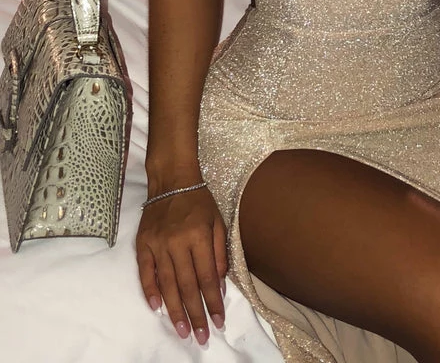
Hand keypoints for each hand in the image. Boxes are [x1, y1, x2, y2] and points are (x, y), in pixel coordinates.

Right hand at [136, 184, 228, 344]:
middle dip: (196, 314)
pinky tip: (157, 308)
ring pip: (167, 284)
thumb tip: (219, 285)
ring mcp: (157, 243)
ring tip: (183, 331)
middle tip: (202, 336)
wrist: (171, 179)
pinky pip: (145, 272)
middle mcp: (177, 241)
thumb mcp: (218, 222)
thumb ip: (220, 254)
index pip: (207, 277)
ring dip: (175, 310)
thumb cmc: (199, 201)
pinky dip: (150, 291)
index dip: (213, 302)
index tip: (219, 321)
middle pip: (187, 286)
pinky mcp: (143, 243)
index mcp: (199, 235)